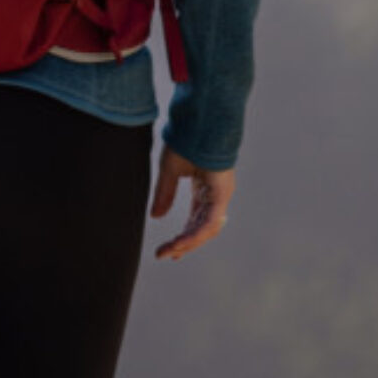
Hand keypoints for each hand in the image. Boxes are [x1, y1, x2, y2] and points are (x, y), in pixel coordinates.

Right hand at [151, 146, 234, 261]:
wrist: (198, 121)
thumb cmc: (185, 140)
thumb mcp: (169, 171)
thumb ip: (164, 194)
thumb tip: (156, 216)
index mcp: (204, 190)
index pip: (195, 220)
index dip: (183, 237)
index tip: (170, 250)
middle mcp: (214, 196)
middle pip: (201, 229)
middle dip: (184, 245)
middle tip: (167, 255)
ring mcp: (220, 195)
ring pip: (207, 229)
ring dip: (189, 242)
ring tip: (171, 251)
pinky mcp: (221, 193)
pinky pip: (210, 220)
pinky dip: (196, 233)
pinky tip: (183, 242)